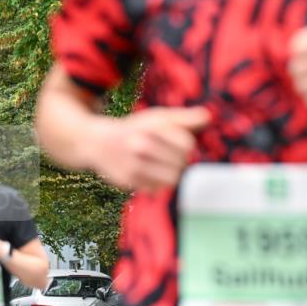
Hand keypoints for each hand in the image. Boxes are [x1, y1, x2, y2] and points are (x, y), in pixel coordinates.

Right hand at [84, 106, 209, 191]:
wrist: (97, 143)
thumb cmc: (134, 129)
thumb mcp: (156, 118)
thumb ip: (183, 118)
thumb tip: (208, 117)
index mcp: (151, 127)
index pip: (187, 144)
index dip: (187, 145)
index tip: (178, 143)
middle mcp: (141, 145)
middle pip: (181, 163)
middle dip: (178, 161)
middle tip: (169, 156)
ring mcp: (133, 164)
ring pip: (171, 179)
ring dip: (171, 174)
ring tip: (164, 167)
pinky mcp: (127, 181)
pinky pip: (156, 188)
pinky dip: (157, 183)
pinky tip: (149, 174)